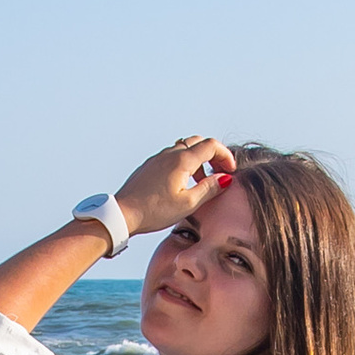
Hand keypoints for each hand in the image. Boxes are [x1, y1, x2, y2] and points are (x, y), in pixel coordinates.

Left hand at [114, 135, 236, 235]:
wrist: (123, 213)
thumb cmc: (154, 211)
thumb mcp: (188, 204)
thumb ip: (209, 189)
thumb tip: (225, 179)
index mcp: (182, 160)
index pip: (211, 145)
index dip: (226, 156)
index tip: (230, 171)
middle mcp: (170, 153)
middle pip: (199, 141)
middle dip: (214, 154)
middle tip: (219, 171)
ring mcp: (158, 157)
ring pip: (185, 147)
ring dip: (199, 159)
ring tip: (202, 180)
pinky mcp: (150, 165)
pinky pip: (173, 155)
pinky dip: (185, 162)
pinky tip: (183, 182)